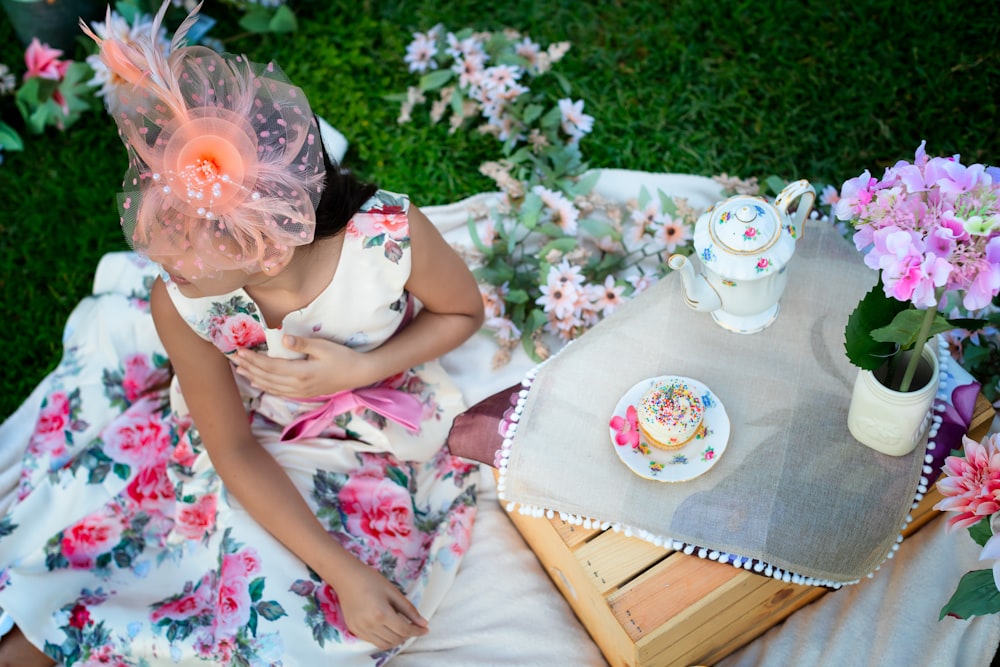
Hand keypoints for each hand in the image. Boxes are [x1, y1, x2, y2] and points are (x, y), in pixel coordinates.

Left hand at [232, 335, 371, 397]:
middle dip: (249, 367)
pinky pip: (279, 392)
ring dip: (254, 377)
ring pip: (271, 386)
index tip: (240, 351)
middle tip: (233, 358)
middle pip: (267, 377)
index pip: (270, 366)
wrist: (358, 374)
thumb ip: (303, 343)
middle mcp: (298, 385)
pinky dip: (266, 387)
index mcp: (301, 372)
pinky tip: (258, 382)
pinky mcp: (304, 393)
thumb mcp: (324, 346)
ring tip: (240, 370)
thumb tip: (284, 338)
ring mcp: (300, 391)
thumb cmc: (343, 357)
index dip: (254, 359)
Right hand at [333, 563, 429, 649]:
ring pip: (384, 644)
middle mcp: (370, 625)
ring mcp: (360, 629)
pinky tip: (388, 628)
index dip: (417, 631)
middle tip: (414, 626)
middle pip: (395, 639)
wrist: (346, 577)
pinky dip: (384, 638)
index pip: (404, 630)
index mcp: (381, 614)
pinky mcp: (354, 630)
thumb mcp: (393, 592)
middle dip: (408, 635)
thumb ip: (409, 609)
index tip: (425, 629)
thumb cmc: (371, 580)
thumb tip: (423, 623)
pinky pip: (373, 641)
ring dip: (396, 639)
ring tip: (402, 628)